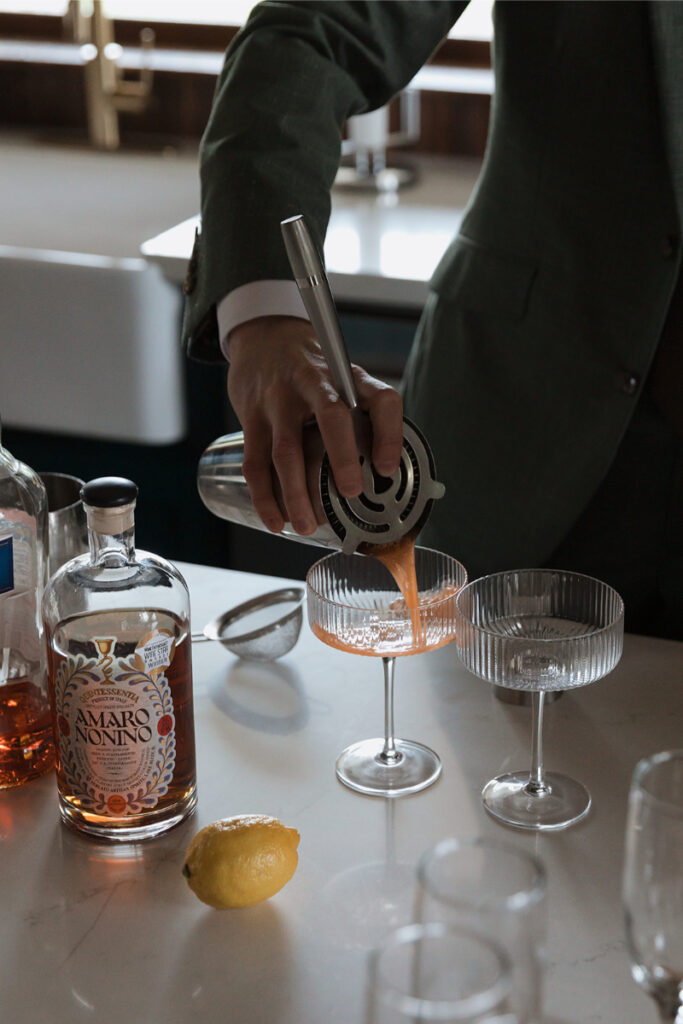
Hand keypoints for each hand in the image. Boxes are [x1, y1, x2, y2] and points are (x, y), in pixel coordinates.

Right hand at [227, 316, 403, 534]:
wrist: (266, 338)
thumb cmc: (314, 371)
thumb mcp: (346, 380)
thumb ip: (365, 418)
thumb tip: (383, 475)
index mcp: (349, 378)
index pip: (382, 399)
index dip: (389, 435)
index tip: (386, 469)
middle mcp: (315, 384)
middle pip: (332, 417)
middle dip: (342, 458)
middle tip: (350, 493)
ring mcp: (279, 400)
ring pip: (287, 450)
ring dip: (296, 493)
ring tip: (307, 525)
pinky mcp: (251, 416)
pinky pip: (255, 462)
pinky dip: (264, 496)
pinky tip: (275, 520)